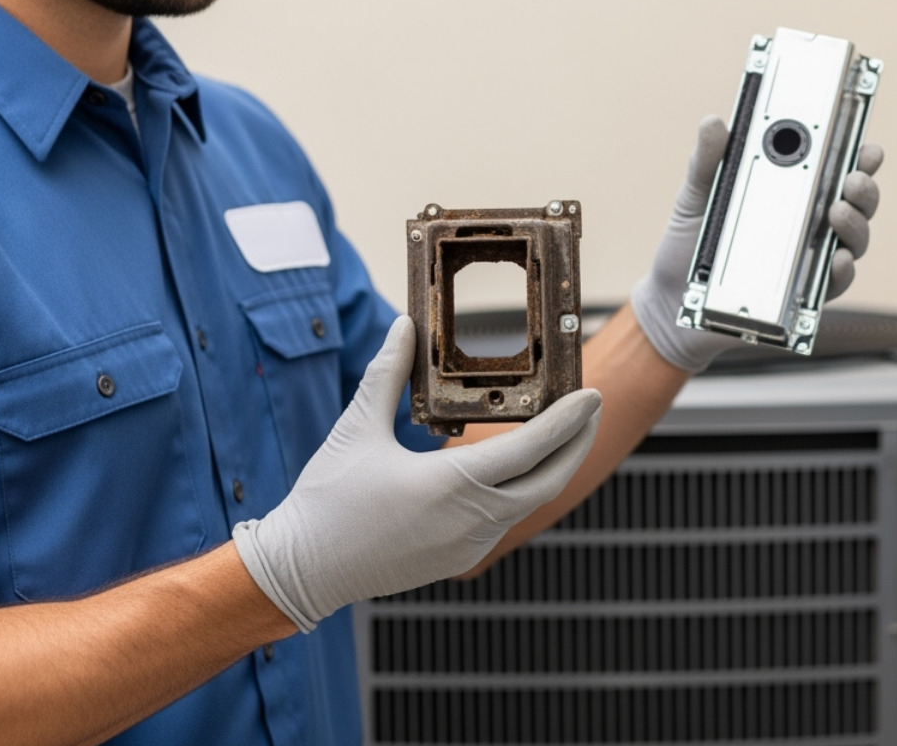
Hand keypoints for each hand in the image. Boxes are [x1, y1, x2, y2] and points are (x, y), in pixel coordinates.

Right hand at [232, 317, 599, 632]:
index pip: (531, 449)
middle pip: (549, 480)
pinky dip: (523, 491)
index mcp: (453, 486)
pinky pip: (507, 520)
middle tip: (591, 409)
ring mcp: (469, 545)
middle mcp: (471, 520)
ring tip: (564, 432)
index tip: (592, 395)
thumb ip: (387, 373)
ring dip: (552, 468)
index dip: (567, 421)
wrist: (303, 570)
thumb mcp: (357, 427)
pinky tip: (522, 468)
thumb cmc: (328, 499)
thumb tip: (403, 326)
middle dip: (577, 444)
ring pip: (530, 503)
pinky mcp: (460, 559)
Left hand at [630, 115, 882, 372]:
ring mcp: (808, 260)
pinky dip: (841, 271)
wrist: (670, 301)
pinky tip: (837, 259)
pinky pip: (833, 284)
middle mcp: (807, 225)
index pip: (833, 170)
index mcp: (790, 194)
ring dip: (855, 226)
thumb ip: (707, 160)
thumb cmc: (688, 245)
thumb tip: (714, 122)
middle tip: (853, 179)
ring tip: (838, 212)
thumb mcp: (697, 196)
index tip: (867, 146)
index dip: (857, 157)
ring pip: (852, 242)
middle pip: (853, 204)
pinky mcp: (802, 297)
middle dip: (863, 189)